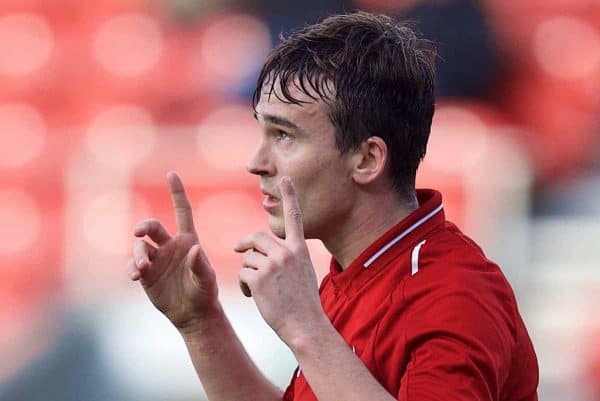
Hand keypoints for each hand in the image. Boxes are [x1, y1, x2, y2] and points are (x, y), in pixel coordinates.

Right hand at [127, 172, 218, 330]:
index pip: (181, 210)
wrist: (193, 314)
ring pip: (139, 247)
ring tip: (142, 267)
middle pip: (152, 227)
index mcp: (188, 240)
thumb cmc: (204, 293)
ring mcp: (156, 259)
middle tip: (139, 233)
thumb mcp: (206, 280)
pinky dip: (131, 268)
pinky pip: (132, 265)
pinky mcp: (145, 274)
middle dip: (144, 227)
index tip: (171, 174)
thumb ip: (200, 265)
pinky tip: (135, 275)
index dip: (177, 192)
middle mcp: (169, 245)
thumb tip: (195, 249)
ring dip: (138, 254)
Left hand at [234, 177, 325, 344]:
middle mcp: (286, 252)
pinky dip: (244, 286)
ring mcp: (273, 264)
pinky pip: (242, 274)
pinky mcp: (259, 278)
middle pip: (256, 237)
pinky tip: (254, 297)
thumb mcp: (302, 274)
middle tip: (238, 249)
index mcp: (300, 249)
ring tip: (257, 289)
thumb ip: (288, 258)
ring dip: (247, 272)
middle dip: (244, 244)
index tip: (285, 179)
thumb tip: (265, 251)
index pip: (294, 217)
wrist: (306, 325)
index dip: (289, 196)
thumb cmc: (304, 304)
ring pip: (247, 258)